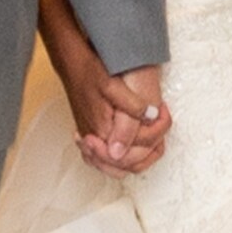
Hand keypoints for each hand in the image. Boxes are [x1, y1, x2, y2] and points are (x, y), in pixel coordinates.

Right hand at [57, 51, 170, 176]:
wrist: (71, 65)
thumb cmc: (89, 72)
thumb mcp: (113, 86)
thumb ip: (131, 107)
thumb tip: (150, 119)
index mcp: (101, 132)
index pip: (132, 155)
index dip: (153, 137)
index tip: (160, 115)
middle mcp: (94, 141)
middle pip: (126, 166)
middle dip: (147, 151)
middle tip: (158, 128)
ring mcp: (90, 141)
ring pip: (116, 167)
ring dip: (136, 158)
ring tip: (151, 139)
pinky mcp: (89, 137)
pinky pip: (105, 161)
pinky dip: (121, 159)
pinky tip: (132, 144)